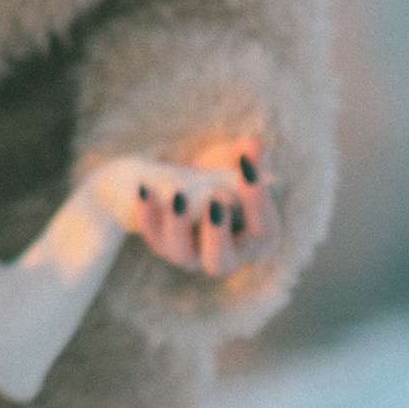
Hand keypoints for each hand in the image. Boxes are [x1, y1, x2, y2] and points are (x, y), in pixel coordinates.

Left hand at [106, 136, 277, 280]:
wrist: (189, 184)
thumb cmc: (225, 174)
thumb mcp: (239, 161)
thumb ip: (253, 154)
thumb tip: (255, 145)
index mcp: (258, 239)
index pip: (263, 231)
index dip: (258, 202)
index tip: (249, 172)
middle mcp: (226, 257)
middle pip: (219, 262)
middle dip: (216, 234)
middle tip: (215, 201)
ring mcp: (192, 256)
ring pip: (182, 255)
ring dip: (178, 225)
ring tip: (177, 192)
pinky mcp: (163, 246)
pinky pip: (153, 237)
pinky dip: (148, 216)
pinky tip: (145, 189)